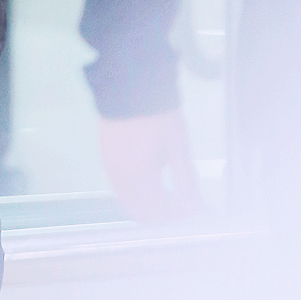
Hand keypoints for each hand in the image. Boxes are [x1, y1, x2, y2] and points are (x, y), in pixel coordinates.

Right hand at [98, 109, 202, 223]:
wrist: (129, 83)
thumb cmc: (159, 115)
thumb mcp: (178, 146)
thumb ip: (186, 180)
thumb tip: (195, 207)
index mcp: (139, 177)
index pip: (158, 214)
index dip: (178, 216)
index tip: (193, 207)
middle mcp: (120, 178)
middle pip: (140, 213)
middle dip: (162, 213)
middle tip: (182, 200)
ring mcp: (109, 168)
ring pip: (128, 201)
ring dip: (147, 204)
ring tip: (166, 188)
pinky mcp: (104, 157)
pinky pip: (119, 187)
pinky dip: (135, 191)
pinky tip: (149, 175)